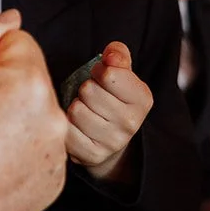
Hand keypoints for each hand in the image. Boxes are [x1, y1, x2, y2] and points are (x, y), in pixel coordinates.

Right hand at [0, 11, 66, 210]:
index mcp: (29, 82)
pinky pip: (39, 149)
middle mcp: (55, 116)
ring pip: (35, 114)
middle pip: (30, 78)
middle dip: (2, 88)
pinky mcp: (55, 182)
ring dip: (12, 119)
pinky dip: (19, 152)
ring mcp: (58, 153)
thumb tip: (11, 17)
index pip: (18, 41)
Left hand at [64, 41, 151, 182]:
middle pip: (89, 91)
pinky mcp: (92, 155)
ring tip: (84, 110)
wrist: (110, 139)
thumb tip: (110, 56)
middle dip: (85, 89)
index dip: (98, 71)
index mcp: (142, 99)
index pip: (109, 74)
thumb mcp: (121, 73)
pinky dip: (67, 125)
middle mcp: (131, 123)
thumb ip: (117, 56)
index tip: (100, 77)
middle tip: (91, 96)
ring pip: (76, 110)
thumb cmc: (112, 98)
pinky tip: (77, 126)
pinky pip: (67, 131)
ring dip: (74, 107)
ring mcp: (112, 142)